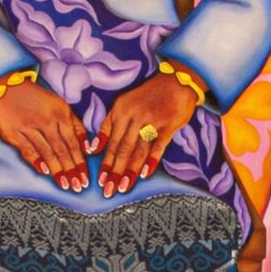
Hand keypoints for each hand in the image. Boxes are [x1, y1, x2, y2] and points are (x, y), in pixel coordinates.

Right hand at [0, 80, 90, 190]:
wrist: (8, 88)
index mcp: (60, 114)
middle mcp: (45, 121)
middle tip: (78, 185)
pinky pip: (27, 150)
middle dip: (71, 169)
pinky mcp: (13, 133)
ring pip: (46, 152)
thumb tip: (87, 147)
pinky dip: (36, 161)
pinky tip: (44, 172)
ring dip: (57, 170)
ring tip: (65, 184)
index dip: (80, 161)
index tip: (85, 176)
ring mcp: (28, 127)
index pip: (73, 142)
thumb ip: (75, 125)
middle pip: (61, 149)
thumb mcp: (61, 106)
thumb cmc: (37, 99)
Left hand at [93, 69, 199, 195]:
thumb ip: (109, 124)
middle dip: (114, 171)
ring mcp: (152, 121)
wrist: (176, 81)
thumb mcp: (124, 103)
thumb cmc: (148, 95)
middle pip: (122, 148)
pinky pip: (158, 146)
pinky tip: (145, 174)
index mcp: (121, 110)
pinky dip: (151, 161)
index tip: (100, 179)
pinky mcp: (168, 126)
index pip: (110, 141)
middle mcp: (134, 116)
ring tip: (123, 187)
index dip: (105, 162)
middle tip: (108, 190)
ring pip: (138, 150)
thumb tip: (93, 148)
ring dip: (130, 170)